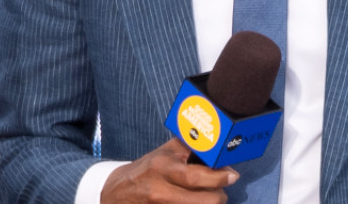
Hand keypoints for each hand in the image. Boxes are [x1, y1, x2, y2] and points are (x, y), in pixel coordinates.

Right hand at [101, 138, 237, 203]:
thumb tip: (217, 149)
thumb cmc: (145, 171)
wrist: (115, 194)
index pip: (196, 176)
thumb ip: (189, 148)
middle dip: (219, 197)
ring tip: (208, 198)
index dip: (219, 178)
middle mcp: (160, 190)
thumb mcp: (163, 154)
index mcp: (162, 167)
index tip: (232, 176)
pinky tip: (196, 203)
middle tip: (220, 192)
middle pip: (206, 202)